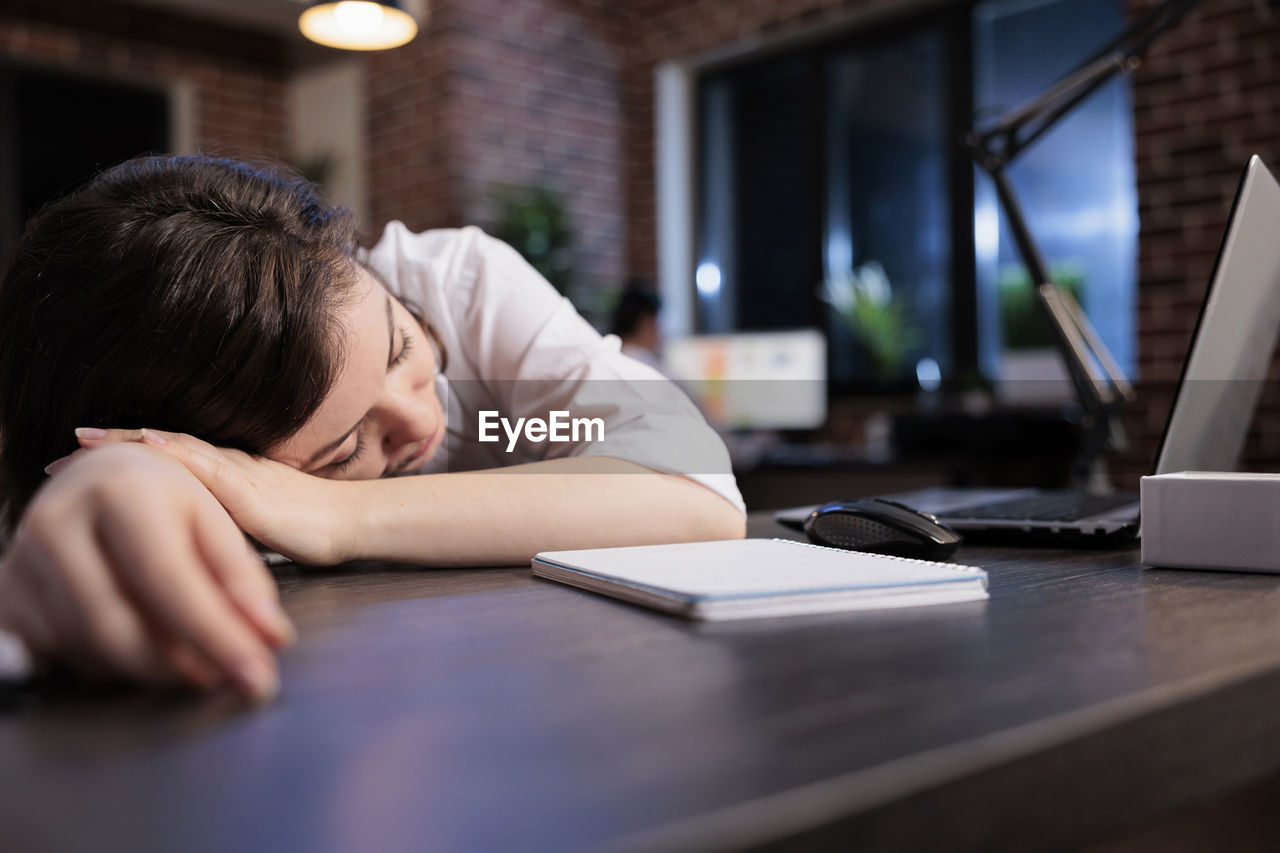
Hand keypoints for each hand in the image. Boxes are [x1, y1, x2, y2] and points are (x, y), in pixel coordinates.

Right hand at [0, 443, 294, 699]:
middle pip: (120, 628)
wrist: (97, 477)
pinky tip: (142, 643)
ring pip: (91, 650)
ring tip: (191, 656)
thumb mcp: (213, 520)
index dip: (216, 635)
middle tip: (227, 678)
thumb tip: (271, 637)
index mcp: (120, 492)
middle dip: (182, 666)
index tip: (258, 675)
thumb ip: (242, 576)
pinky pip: (61, 656)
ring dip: (150, 669)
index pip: (169, 580)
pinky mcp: (5, 593)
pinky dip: (113, 664)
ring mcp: (21, 559)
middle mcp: (58, 522)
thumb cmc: (166, 501)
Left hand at [59, 428, 352, 565]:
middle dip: (107, 449)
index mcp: (224, 475)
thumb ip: (218, 524)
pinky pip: (209, 467)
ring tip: (84, 442)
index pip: (164, 458)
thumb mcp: (250, 526)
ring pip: (174, 450)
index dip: (119, 454)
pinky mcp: (253, 492)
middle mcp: (225, 466)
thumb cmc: (311, 529)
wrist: (353, 525)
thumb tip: (182, 543)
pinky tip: (150, 445)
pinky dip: (177, 454)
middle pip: (157, 449)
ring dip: (127, 444)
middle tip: (58, 454)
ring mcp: (238, 475)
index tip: (73, 460)